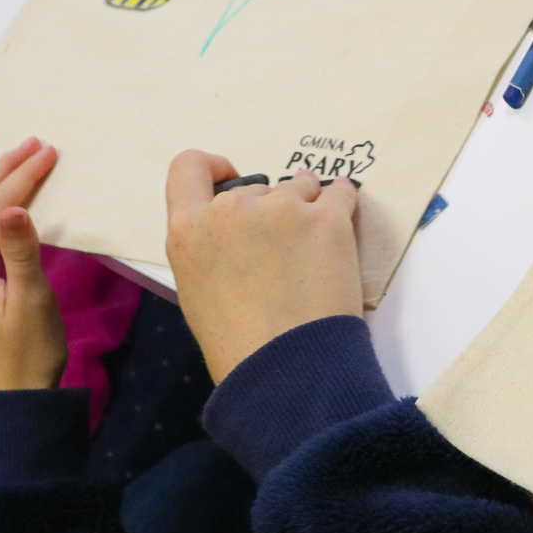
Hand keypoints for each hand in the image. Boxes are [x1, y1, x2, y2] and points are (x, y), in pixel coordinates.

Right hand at [164, 151, 362, 385]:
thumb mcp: (197, 289)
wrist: (287, 366)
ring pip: (300, 184)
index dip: (214, 167)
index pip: (188, 166)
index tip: (232, 177)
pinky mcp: (327, 218)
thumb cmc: (238, 343)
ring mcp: (281, 209)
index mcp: (188, 229)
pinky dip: (343, 201)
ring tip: (313, 246)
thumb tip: (238, 234)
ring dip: (307, 203)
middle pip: (257, 186)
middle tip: (285, 248)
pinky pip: (341, 192)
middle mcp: (231, 209)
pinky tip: (343, 215)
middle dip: (271, 207)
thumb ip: (208, 246)